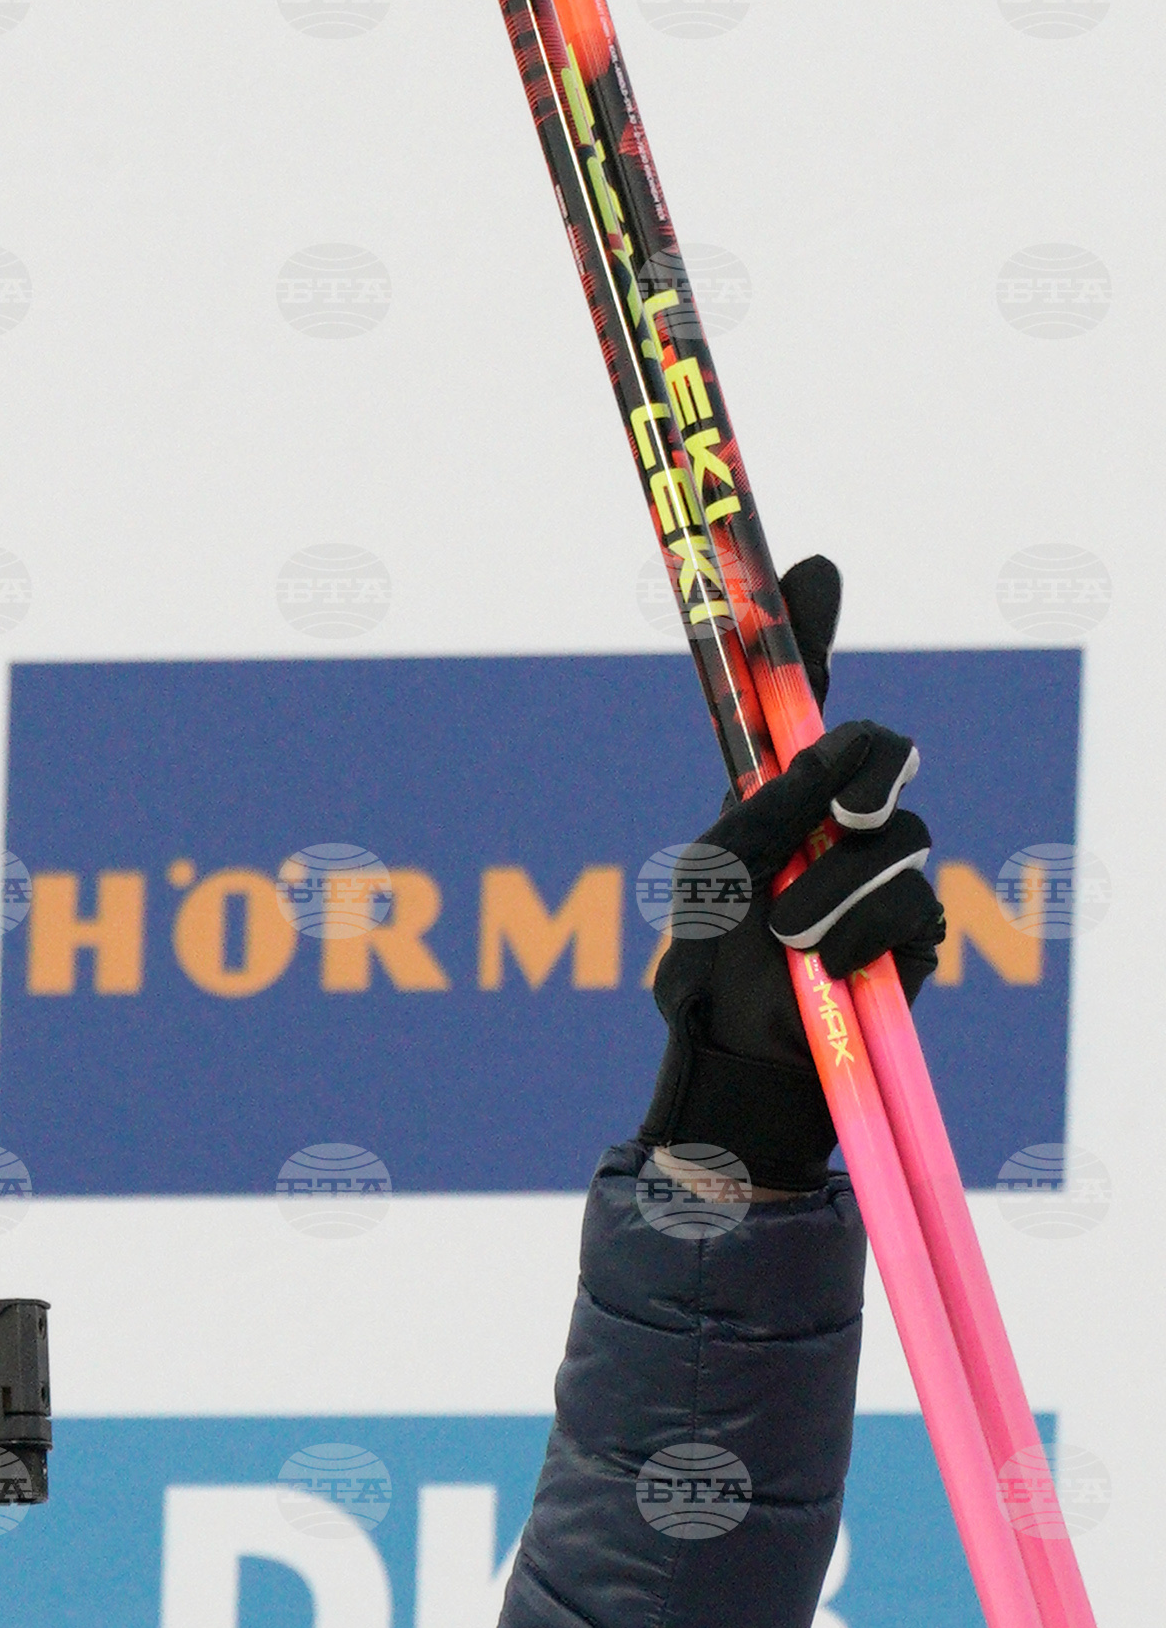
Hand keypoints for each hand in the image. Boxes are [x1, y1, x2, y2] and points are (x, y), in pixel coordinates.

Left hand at [635, 559, 945, 1198]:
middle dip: (861, 764)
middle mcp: (837, 818)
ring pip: (898, 833)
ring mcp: (883, 870)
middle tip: (837, 801)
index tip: (809, 567)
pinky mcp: (917, 930)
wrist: (736, 1059)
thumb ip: (766, 805)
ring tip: (783, 935)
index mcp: (777, 794)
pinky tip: (822, 969)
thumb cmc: (711, 965)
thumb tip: (824, 743)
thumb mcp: (714, 874)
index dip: (808, 629)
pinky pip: (913, 904)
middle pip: (884, 745)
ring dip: (830, 884)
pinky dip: (856, 936)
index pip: (802, 700)